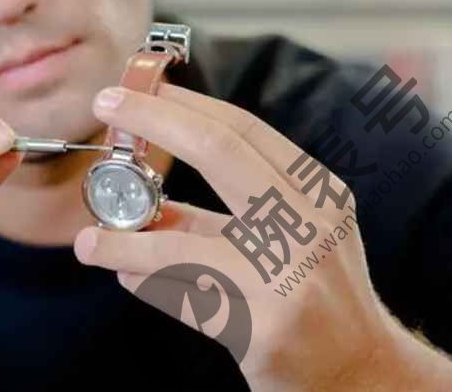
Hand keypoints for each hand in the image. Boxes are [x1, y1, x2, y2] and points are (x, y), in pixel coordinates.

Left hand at [74, 83, 393, 389]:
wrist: (362, 372)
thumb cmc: (314, 296)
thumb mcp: (280, 240)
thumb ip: (212, 218)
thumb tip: (140, 202)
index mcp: (314, 192)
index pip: (243, 129)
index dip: (183, 103)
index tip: (137, 87)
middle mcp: (309, 223)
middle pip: (220, 150)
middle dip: (153, 119)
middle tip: (104, 106)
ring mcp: (290, 275)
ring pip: (182, 242)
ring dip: (123, 241)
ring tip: (89, 242)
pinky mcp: (266, 328)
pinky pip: (184, 297)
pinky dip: (146, 284)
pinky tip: (125, 277)